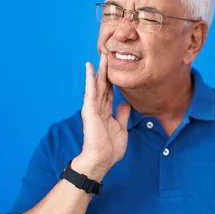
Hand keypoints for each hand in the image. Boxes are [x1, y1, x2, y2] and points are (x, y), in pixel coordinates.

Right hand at [77, 53, 130, 175]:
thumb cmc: (110, 149)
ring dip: (99, 70)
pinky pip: (90, 91)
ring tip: (101, 55)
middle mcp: (98, 107)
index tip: (116, 67)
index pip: (110, 92)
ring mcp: (93, 108)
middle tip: (108, 54)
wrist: (101, 160)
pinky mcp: (89, 110)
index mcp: (106, 112)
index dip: (113, 79)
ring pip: (97, 84)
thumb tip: (125, 104)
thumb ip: (122, 115)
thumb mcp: (121, 129)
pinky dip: (90, 79)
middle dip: (106, 70)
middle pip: (103, 84)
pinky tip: (90, 68)